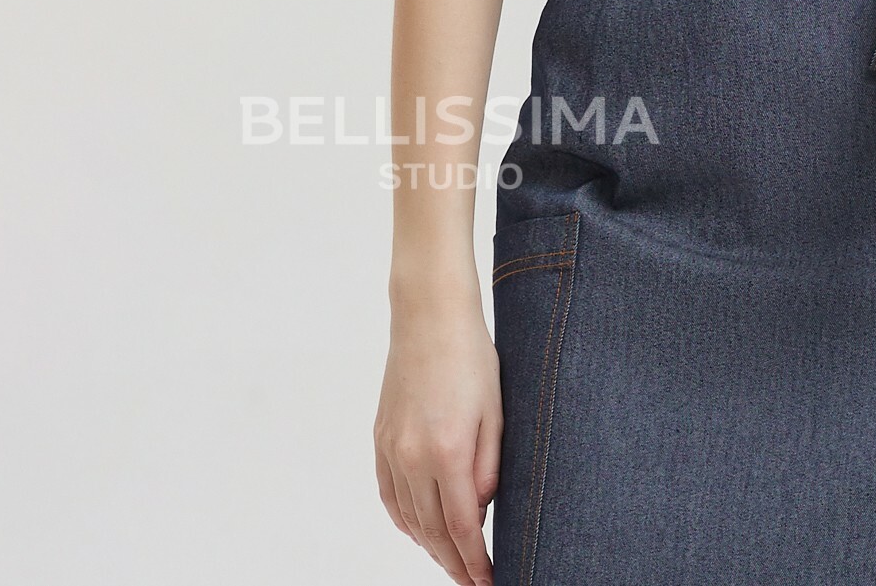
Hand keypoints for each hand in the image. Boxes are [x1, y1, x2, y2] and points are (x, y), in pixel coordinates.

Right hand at [374, 296, 503, 582]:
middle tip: (474, 579)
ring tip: (453, 561)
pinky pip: (390, 497)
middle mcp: (412, 457)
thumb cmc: (471, 356)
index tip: (488, 580)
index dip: (475, 561)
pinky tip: (421, 530)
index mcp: (447, 450)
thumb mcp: (495, 411)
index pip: (461, 527)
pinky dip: (406, 521)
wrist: (429, 316)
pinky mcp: (380, 440)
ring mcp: (391, 450)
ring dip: (430, 547)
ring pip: (409, 519)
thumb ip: (489, 467)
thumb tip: (479, 511)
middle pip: (432, 532)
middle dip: (454, 562)